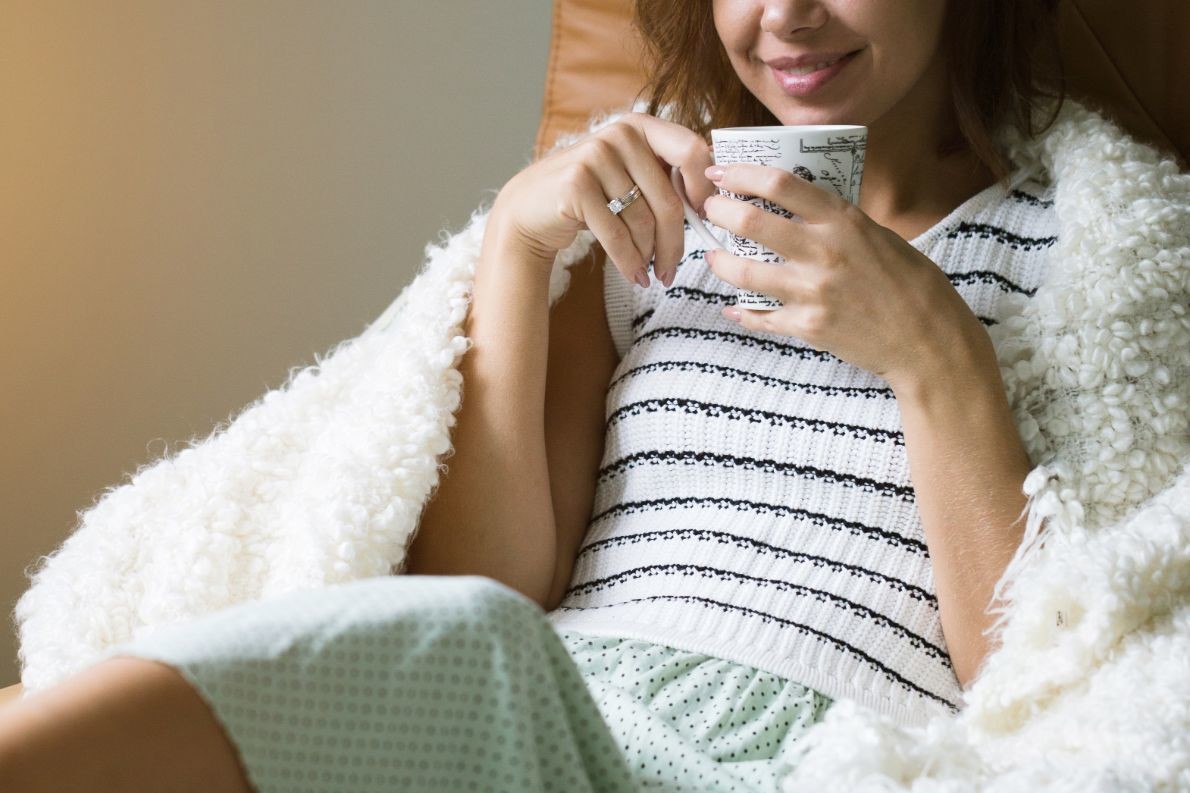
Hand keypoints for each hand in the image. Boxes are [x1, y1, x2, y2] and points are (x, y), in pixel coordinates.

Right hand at [488, 112, 716, 285]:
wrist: (531, 209)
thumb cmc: (591, 198)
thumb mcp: (630, 176)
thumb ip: (665, 177)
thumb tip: (713, 204)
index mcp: (641, 126)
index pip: (692, 152)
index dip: (704, 190)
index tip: (704, 220)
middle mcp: (620, 134)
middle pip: (669, 200)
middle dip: (675, 244)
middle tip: (673, 271)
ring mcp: (595, 156)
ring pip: (644, 222)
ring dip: (649, 257)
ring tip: (648, 272)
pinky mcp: (576, 185)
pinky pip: (617, 235)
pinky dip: (629, 262)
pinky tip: (635, 276)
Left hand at [703, 162, 993, 388]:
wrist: (928, 340)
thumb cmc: (910, 283)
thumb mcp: (878, 235)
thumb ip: (837, 222)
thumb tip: (797, 206)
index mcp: (843, 221)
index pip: (780, 183)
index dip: (741, 173)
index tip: (720, 171)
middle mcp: (824, 251)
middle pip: (751, 221)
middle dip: (719, 211)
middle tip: (710, 210)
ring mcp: (812, 292)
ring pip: (743, 271)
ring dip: (719, 262)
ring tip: (713, 257)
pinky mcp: (807, 327)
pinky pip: (759, 317)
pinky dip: (742, 312)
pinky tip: (734, 306)